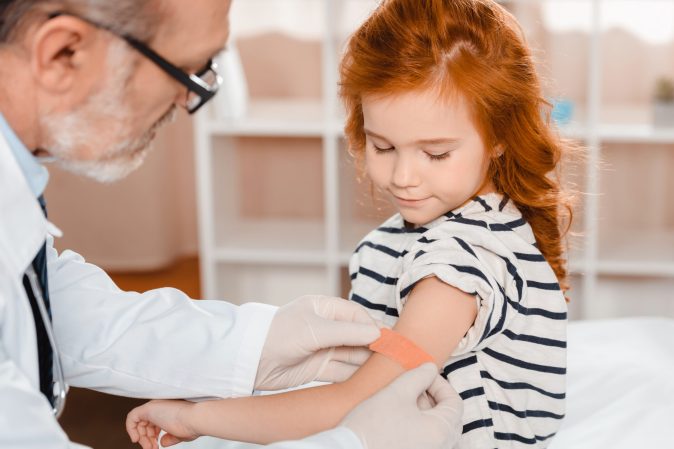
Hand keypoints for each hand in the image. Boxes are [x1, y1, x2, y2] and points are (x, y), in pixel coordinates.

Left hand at [126, 400, 198, 448]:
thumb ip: (169, 437)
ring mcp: (154, 406)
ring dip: (141, 438)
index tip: (156, 444)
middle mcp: (161, 407)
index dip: (153, 436)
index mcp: (169, 410)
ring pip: (139, 422)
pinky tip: (136, 438)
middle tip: (151, 448)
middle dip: (147, 439)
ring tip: (148, 447)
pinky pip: (131, 417)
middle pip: (145, 423)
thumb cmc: (192, 425)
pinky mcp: (148, 408)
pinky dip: (130, 429)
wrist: (195, 419)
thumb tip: (162, 442)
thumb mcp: (179, 434)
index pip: (154, 423)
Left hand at [255, 295, 380, 389]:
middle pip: (357, 336)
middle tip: (394, 355)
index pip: (356, 315)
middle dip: (373, 345)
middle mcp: (325, 327)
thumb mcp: (315, 330)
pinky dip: (354, 375)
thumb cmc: (279, 335)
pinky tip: (368, 379)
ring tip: (385, 368)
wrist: (250, 361)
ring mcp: (322, 348)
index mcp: (324, 308)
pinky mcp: (318, 368)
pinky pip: (342, 371)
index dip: (372, 326)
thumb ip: (347, 333)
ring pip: (351, 355)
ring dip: (366, 361)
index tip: (389, 338)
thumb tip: (377, 334)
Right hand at [341, 363, 463, 448]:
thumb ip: (418, 376)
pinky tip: (401, 418)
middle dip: (434, 398)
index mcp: (441, 431)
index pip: (455, 402)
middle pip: (449, 418)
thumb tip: (431, 368)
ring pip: (437, 430)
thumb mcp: (397, 392)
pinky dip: (420, 427)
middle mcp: (440, 447)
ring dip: (426, 412)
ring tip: (405, 402)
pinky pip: (427, 441)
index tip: (422, 376)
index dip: (440, 384)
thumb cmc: (372, 425)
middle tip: (415, 387)